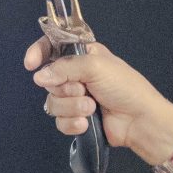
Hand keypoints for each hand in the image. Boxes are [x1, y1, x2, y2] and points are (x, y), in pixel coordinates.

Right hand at [23, 39, 172, 166]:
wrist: (141, 121)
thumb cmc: (126, 88)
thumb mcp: (96, 67)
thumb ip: (64, 67)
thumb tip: (39, 76)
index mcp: (82, 55)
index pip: (52, 48)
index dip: (38, 53)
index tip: (31, 64)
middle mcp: (76, 75)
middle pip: (49, 80)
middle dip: (65, 89)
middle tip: (84, 90)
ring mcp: (76, 98)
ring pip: (53, 103)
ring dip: (71, 107)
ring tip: (91, 108)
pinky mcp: (77, 119)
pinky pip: (60, 122)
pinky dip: (72, 123)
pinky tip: (86, 124)